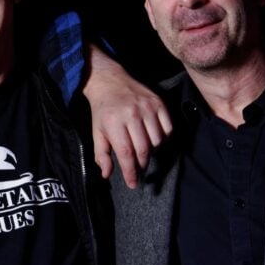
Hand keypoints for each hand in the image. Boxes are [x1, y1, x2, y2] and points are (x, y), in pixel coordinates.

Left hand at [83, 45, 172, 188]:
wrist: (110, 81)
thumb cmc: (102, 111)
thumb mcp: (96, 132)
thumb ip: (101, 154)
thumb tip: (106, 175)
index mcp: (113, 123)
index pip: (126, 153)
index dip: (131, 172)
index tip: (133, 183)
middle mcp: (132, 115)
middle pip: (143, 149)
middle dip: (142, 164)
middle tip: (138, 169)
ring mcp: (147, 108)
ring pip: (157, 140)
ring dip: (153, 151)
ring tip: (144, 151)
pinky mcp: (158, 103)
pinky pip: (168, 128)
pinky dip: (164, 138)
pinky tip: (154, 139)